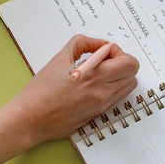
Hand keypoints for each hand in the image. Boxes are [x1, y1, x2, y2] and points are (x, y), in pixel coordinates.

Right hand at [11, 35, 139, 143]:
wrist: (31, 119)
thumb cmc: (41, 91)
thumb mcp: (60, 58)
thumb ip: (83, 44)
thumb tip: (100, 44)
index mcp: (95, 77)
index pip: (129, 63)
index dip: (117, 52)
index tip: (103, 52)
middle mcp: (102, 93)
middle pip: (133, 74)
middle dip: (122, 62)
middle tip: (104, 61)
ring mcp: (102, 105)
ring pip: (128, 86)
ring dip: (119, 75)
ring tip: (99, 73)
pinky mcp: (97, 114)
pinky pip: (117, 97)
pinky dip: (112, 87)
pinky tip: (93, 85)